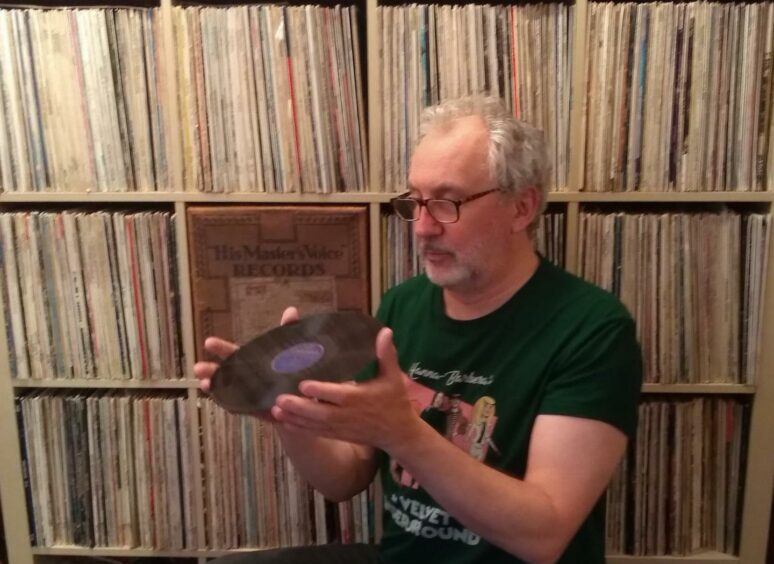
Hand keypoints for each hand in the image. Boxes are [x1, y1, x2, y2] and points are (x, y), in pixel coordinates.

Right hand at [193, 307, 300, 420]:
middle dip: (211, 370)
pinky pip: (244, 408)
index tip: (208, 342)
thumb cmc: (296, 371)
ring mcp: (251, 395)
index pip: (235, 353)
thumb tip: (291, 311)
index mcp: (254, 361)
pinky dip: (234, 406)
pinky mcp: (259, 410)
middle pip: (227, 373)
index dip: (222, 348)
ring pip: (229, 392)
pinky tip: (224, 403)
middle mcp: (248, 378)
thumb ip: (290, 332)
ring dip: (216, 389)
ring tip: (204, 385)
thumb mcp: (294, 350)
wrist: (307, 399)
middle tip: (198, 367)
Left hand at [271, 327, 423, 452]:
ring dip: (294, 418)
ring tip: (275, 409)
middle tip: (279, 399)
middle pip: (320, 413)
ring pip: (314, 425)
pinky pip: (316, 433)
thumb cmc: (394, 401)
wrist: (398, 434)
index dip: (319, 391)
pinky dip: (299, 428)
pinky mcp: (337, 434)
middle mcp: (347, 414)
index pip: (337, 395)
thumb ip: (386, 354)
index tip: (303, 384)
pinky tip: (284, 421)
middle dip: (299, 407)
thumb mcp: (393, 377)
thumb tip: (384, 331)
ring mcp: (341, 427)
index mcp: (359, 398)